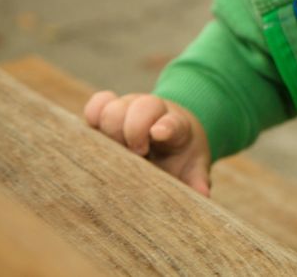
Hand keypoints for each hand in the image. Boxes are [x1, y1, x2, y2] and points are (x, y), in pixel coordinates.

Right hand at [84, 91, 211, 196]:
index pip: (172, 122)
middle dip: (134, 129)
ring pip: (114, 108)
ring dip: (111, 127)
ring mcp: (129, 109)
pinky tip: (96, 131)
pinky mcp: (109, 111)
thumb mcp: (193, 167)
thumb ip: (197, 179)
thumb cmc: (179, 155)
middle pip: (140, 107)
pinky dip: (93, 113)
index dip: (165, 126)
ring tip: (116, 149)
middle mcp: (152, 112)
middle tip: (137, 153)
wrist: (169, 131)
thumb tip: (202, 194)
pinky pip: (98, 103)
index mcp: (177, 126)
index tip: (158, 133)